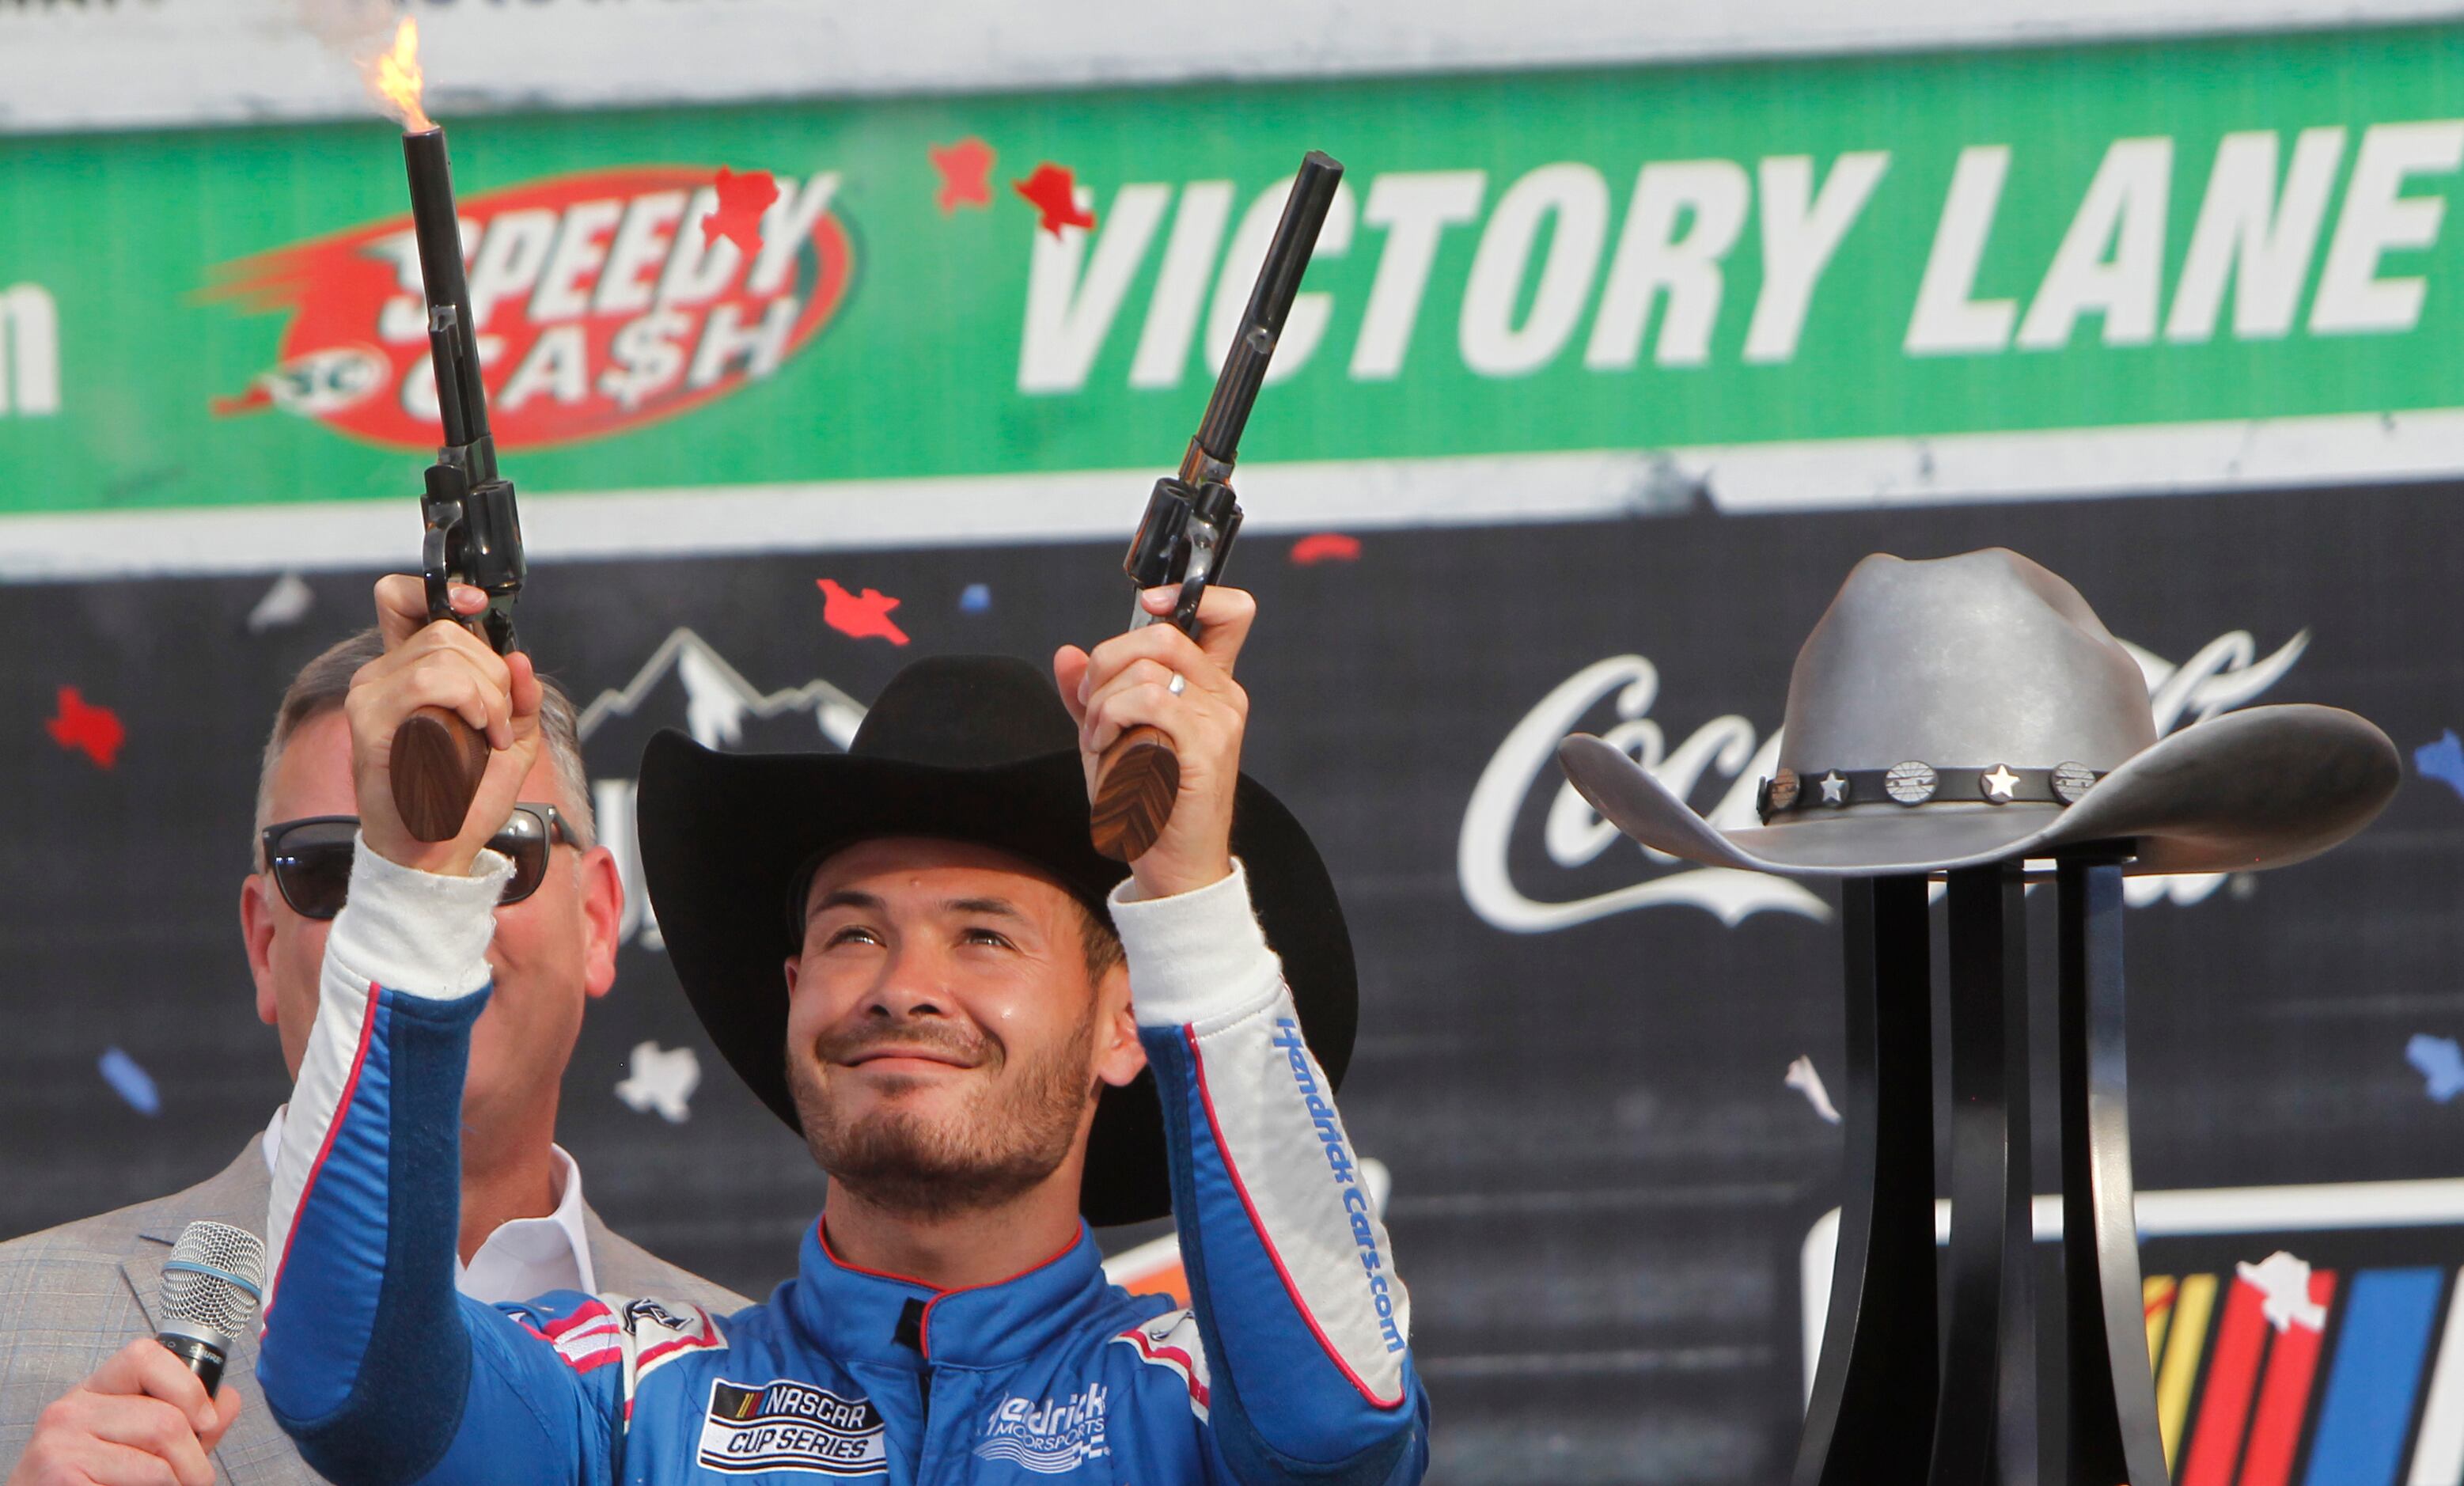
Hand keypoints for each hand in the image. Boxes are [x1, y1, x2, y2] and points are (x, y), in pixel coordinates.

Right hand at [5, 1339, 239, 1485]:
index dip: (188, 1387)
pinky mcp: (61, 1476)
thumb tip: (228, 1400)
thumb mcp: (135, 1440)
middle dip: (195, 1461)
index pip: (145, 1355)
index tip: (207, 1420)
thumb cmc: (92, 1477)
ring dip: (178, 1485)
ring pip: (157, 1464)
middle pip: (166, 1421)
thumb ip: (185, 1420)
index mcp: (94, 1390)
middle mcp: (71, 1409)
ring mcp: (60, 1443)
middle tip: (195, 1479)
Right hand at [347, 576, 542, 876]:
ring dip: (485, 695)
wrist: (437, 851)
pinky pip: (427, 683)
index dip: (440, 592)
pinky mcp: (371, 720)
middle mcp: (384, 676)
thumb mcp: (512, 740)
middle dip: (492, 672)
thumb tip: (520, 659)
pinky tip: (477, 737)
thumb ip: (520, 697)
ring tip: (490, 735)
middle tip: (499, 720)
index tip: (477, 605)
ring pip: (441, 654)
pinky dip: (469, 703)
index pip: (402, 600)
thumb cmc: (464, 799)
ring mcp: (372, 696)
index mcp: (411, 672)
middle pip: (445, 629)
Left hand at [1055, 585, 1256, 898]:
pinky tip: (1105, 746)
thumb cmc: (1145, 802)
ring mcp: (1219, 719)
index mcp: (1209, 683)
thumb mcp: (1111, 738)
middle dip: (1108, 659)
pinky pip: (1150, 701)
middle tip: (1092, 705)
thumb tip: (1067, 655)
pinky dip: (1112, 717)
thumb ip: (1092, 696)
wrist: (1171, 863)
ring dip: (1103, 699)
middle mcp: (1222, 694)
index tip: (1148, 605)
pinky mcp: (1206, 746)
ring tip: (1097, 737)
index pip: (1230, 613)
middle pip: (1163, 633)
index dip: (1188, 593)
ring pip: (1148, 666)